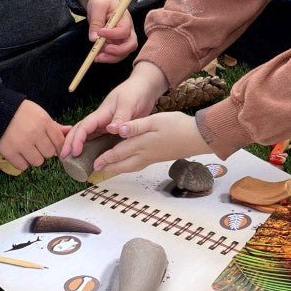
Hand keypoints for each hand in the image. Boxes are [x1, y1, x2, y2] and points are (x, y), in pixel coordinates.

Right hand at [0, 100, 70, 172]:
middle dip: (44, 151)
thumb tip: (70, 131)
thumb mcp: (39, 114)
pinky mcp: (9, 152)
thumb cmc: (20, 112)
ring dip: (34, 158)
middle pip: (49, 153)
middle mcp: (34, 133)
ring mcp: (22, 143)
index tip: (55, 149)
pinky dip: (22, 162)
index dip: (59, 147)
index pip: (59, 141)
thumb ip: (54, 125)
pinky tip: (19, 153)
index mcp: (44, 121)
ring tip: (27, 149)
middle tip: (37, 145)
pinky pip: (23, 166)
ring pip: (38, 162)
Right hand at [61, 61, 167, 158]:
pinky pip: (99, 139)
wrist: (145, 87)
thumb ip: (121, 118)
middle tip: (63, 158)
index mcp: (102, 113)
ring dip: (78, 146)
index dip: (77, 139)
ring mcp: (105, 124)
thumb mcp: (128, 104)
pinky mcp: (113, 128)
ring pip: (87, 136)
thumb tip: (111, 130)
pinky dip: (92, 147)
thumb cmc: (136, 92)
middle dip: (69, 143)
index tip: (74, 152)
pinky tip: (90, 157)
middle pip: (80, 131)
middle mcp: (101, 120)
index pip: (84, 127)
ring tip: (71, 160)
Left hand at [79, 0, 137, 63]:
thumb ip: (96, 21)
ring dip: (112, 57)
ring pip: (124, 52)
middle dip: (118, 51)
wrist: (101, 0)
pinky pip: (115, 54)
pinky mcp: (116, 43)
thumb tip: (94, 39)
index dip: (113, 34)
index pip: (124, 30)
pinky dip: (107, 57)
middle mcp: (127, 29)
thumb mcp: (97, 6)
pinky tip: (97, 56)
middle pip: (130, 44)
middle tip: (105, 50)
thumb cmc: (102, 0)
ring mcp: (122, 38)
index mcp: (125, 18)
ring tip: (97, 57)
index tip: (100, 33)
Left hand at [92, 112, 210, 175]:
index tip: (93, 162)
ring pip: (130, 167)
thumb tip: (117, 130)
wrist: (197, 137)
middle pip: (122, 164)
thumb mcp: (155, 120)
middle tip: (96, 170)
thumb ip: (135, 126)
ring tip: (107, 170)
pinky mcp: (157, 158)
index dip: (105, 157)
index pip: (118, 152)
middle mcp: (144, 154)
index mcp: (141, 143)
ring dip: (117, 169)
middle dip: (108, 167)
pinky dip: (127, 167)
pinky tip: (127, 164)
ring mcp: (151, 158)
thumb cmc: (177, 125)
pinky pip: (137, 165)